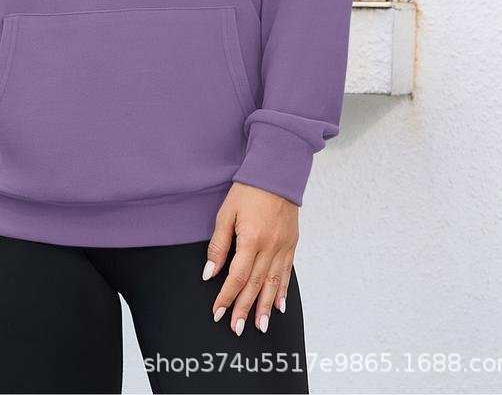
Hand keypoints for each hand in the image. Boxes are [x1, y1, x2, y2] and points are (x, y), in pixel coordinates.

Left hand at [204, 182, 298, 335]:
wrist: (276, 173)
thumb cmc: (248, 190)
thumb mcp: (226, 213)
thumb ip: (218, 245)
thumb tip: (209, 273)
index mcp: (251, 240)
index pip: (237, 277)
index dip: (226, 296)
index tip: (218, 312)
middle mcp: (270, 247)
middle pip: (256, 285)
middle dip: (244, 309)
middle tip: (236, 329)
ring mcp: (283, 246)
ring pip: (274, 283)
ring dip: (266, 307)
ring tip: (260, 326)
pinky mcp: (292, 243)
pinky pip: (287, 272)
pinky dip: (283, 291)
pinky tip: (280, 306)